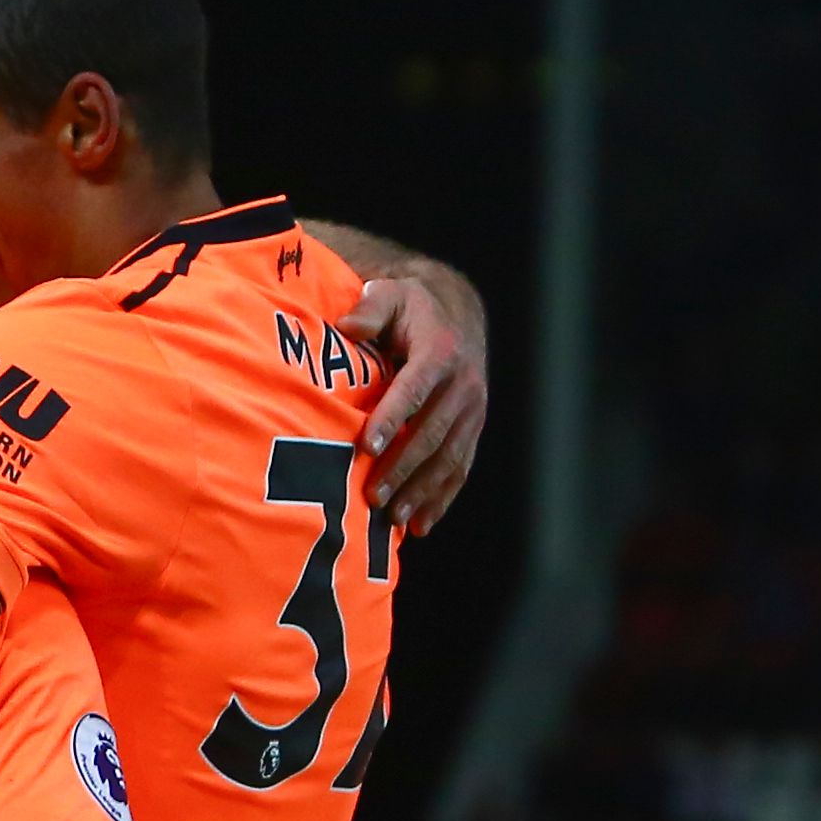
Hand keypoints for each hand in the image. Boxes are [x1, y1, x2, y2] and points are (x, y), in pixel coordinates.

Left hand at [344, 254, 491, 537]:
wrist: (455, 314)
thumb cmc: (409, 309)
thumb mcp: (390, 294)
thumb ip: (369, 308)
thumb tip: (347, 325)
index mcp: (439, 351)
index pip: (413, 389)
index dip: (391, 418)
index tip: (366, 447)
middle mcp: (463, 383)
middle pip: (431, 432)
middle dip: (403, 468)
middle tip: (372, 497)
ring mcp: (472, 410)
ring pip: (449, 457)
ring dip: (422, 491)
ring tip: (393, 520)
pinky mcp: (473, 429)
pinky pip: (461, 468)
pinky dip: (442, 499)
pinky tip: (421, 525)